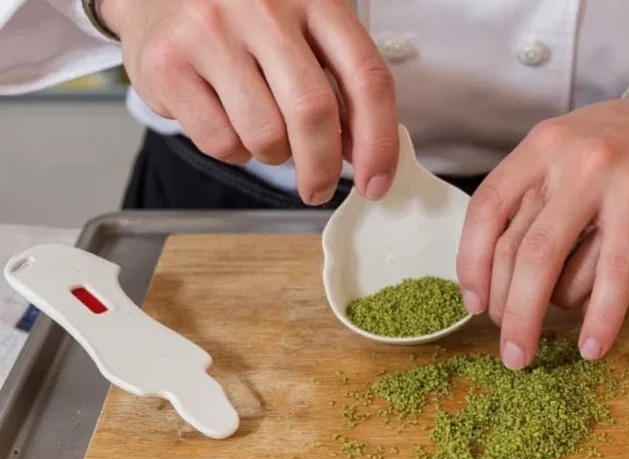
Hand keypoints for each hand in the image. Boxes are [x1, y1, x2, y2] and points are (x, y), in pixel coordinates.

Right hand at [101, 0, 398, 203]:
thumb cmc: (245, 21)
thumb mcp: (304, 33)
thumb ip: (339, 85)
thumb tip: (362, 155)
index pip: (366, 78)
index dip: (379, 142)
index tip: (377, 183)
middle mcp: (263, 8)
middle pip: (313, 112)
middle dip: (323, 167)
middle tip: (319, 189)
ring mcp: (211, 32)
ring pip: (266, 135)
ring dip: (273, 155)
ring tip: (263, 130)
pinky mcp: (168, 64)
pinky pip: (221, 142)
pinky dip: (234, 151)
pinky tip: (227, 120)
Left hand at [456, 87, 628, 368]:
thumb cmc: (612, 150)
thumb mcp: (559, 155)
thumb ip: (526, 203)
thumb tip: (492, 283)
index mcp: (542, 147)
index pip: (488, 210)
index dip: (472, 265)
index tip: (475, 304)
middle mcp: (579, 163)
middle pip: (527, 254)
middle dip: (513, 314)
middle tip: (512, 352)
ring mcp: (624, 187)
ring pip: (572, 273)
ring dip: (561, 308)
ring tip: (566, 312)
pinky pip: (619, 279)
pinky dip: (601, 318)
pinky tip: (592, 344)